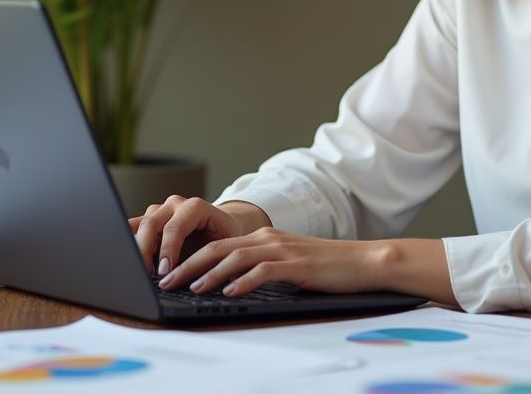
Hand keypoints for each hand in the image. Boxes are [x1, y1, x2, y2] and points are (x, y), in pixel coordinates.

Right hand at [128, 196, 268, 276]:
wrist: (221, 226)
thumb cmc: (224, 238)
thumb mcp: (224, 248)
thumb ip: (212, 261)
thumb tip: (205, 282)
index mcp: (195, 207)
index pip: (175, 227)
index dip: (167, 250)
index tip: (165, 272)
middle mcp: (175, 205)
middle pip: (151, 224)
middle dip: (146, 252)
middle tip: (148, 276)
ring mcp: (160, 210)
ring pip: (138, 225)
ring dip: (136, 249)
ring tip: (140, 272)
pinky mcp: (149, 219)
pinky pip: (133, 229)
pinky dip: (131, 245)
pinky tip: (134, 263)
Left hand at [158, 227, 387, 296]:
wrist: (363, 261)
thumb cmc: (325, 267)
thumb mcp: (286, 263)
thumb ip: (260, 267)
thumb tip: (228, 284)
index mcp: (263, 238)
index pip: (216, 245)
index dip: (189, 258)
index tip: (169, 274)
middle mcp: (268, 239)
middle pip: (218, 248)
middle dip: (188, 265)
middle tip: (167, 281)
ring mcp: (282, 249)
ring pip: (235, 257)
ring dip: (210, 274)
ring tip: (192, 288)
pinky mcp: (296, 264)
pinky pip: (264, 271)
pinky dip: (244, 281)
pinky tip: (230, 293)